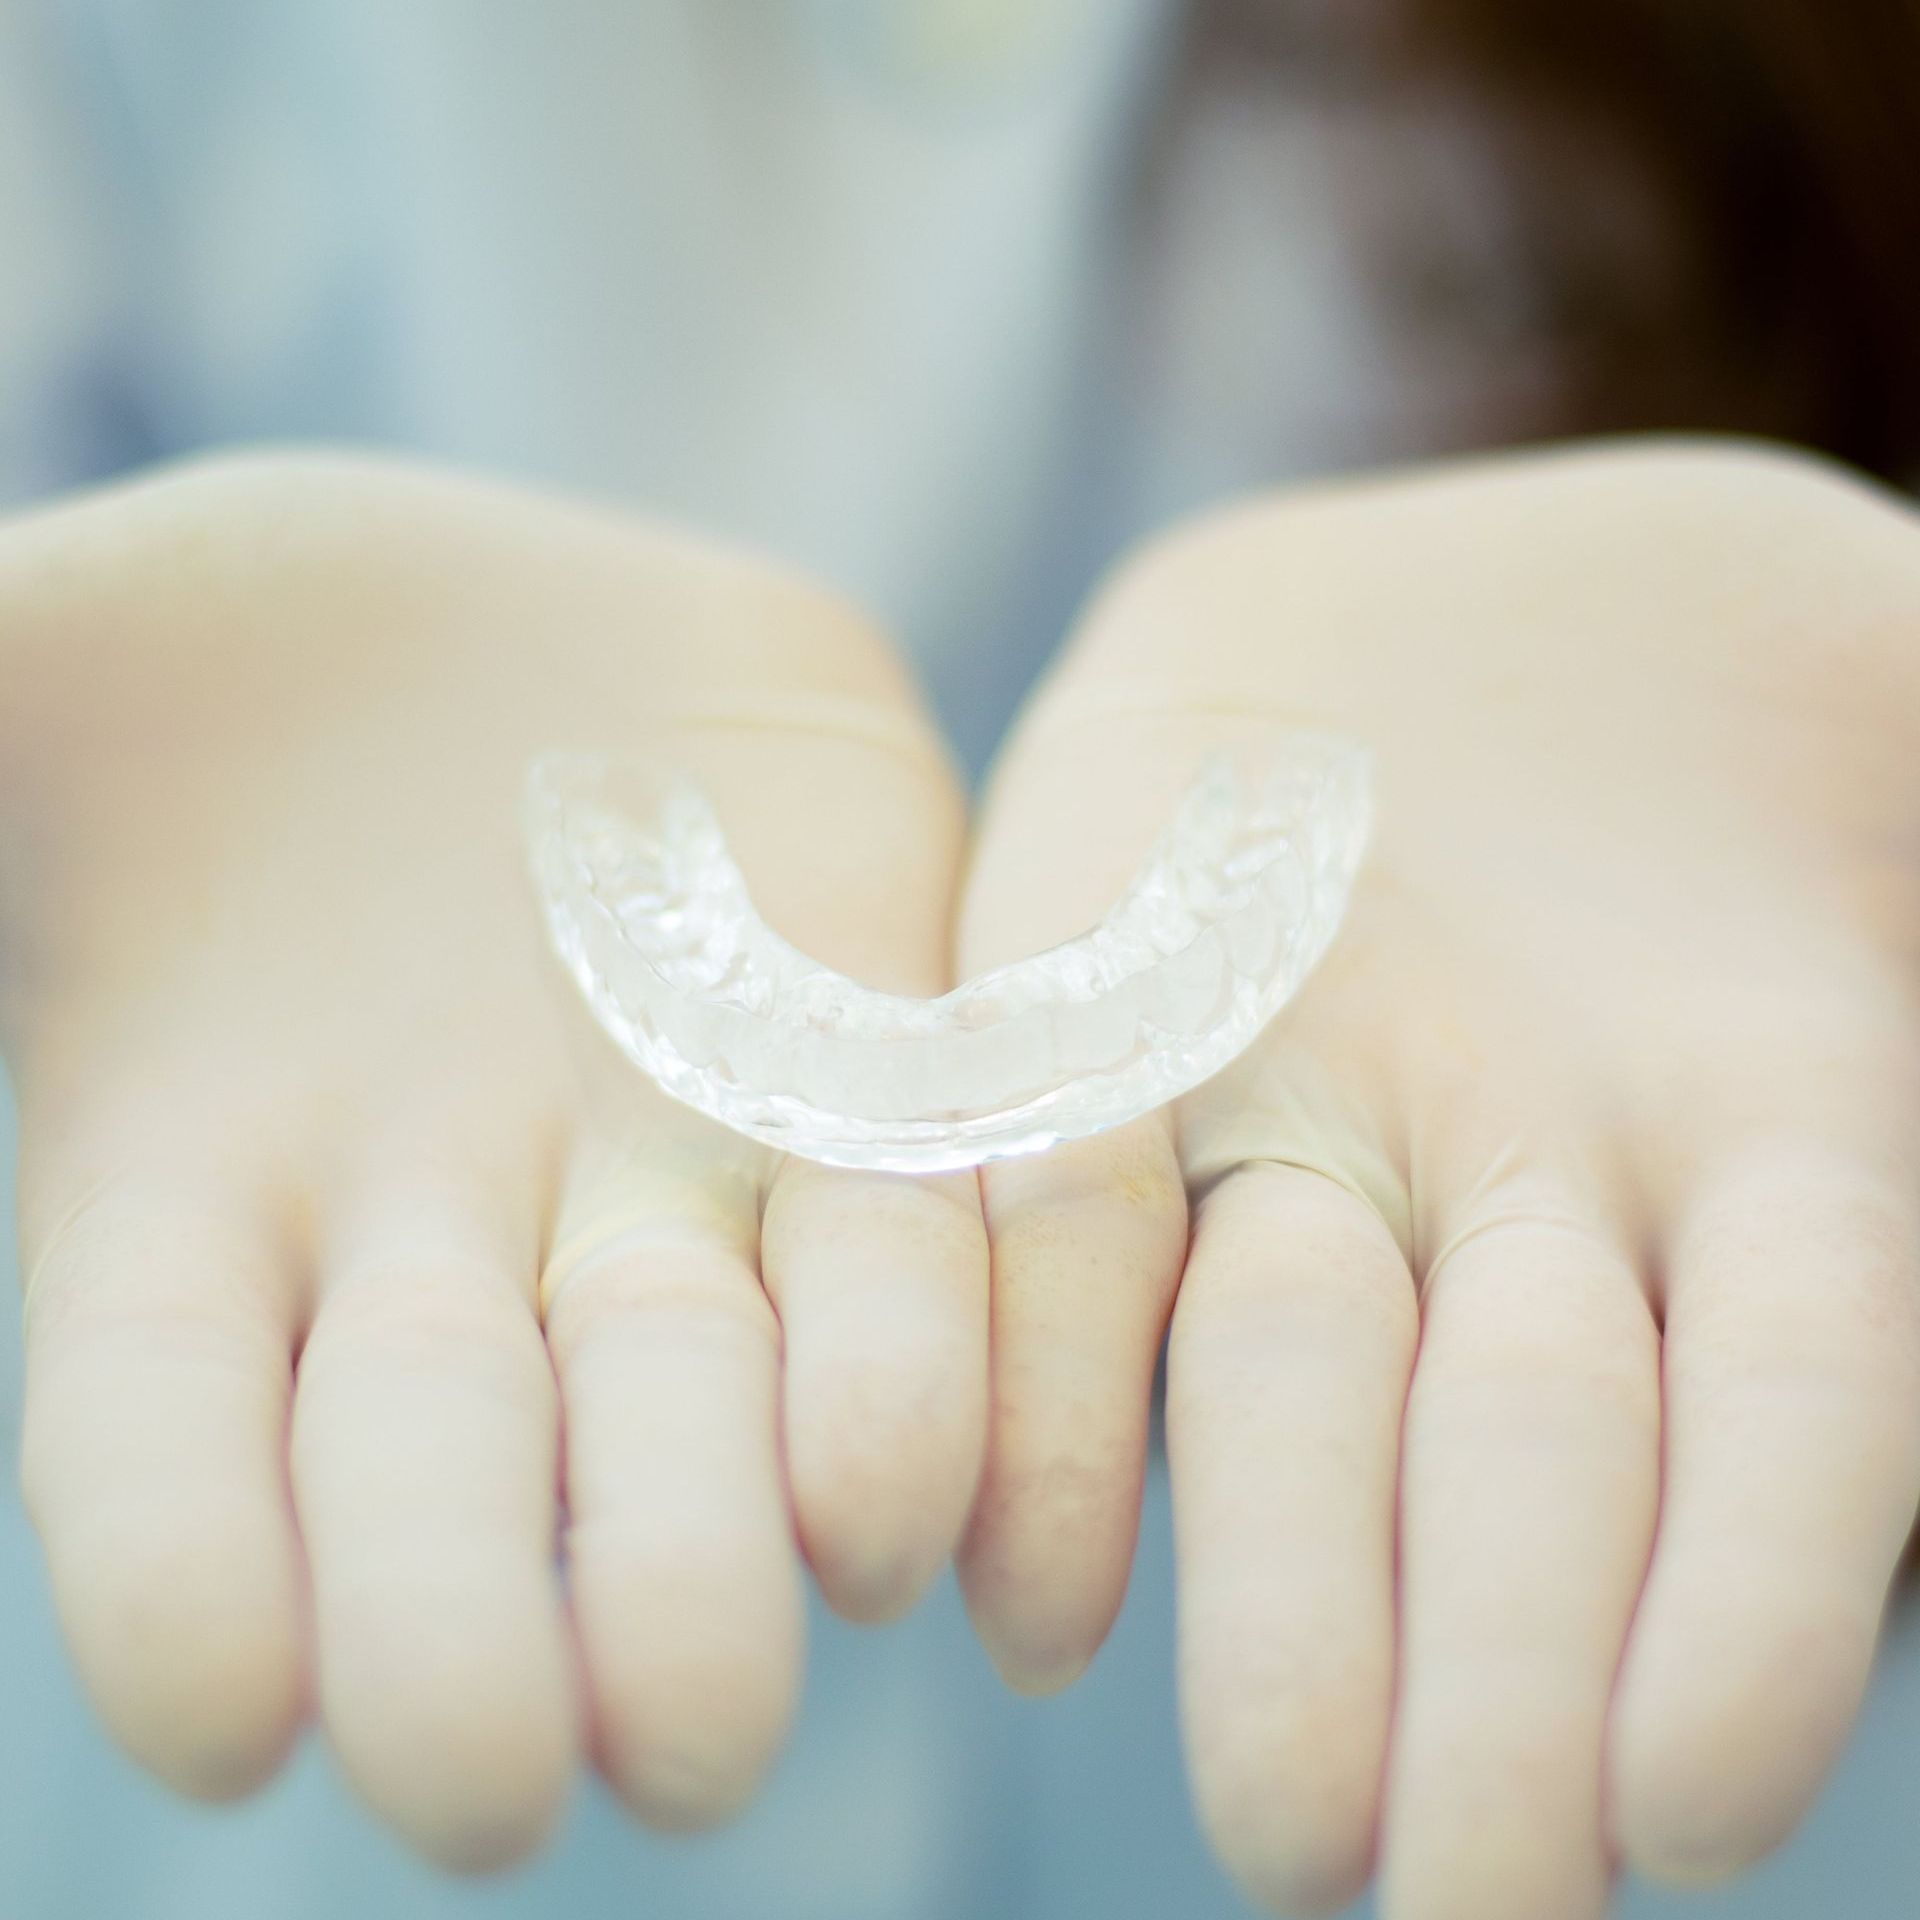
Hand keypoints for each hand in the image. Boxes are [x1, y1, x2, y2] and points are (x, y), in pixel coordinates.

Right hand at [0, 453, 987, 1864]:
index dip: (178, 1578)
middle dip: (468, 1630)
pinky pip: (904, 1244)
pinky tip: (909, 1504)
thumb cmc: (236, 655)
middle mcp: (449, 1230)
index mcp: (207, 1181)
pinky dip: (915, 1371)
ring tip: (711, 1712)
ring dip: (712, 1550)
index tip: (223, 1724)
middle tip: (502, 1795)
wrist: (540, 617)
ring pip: (698, 1392)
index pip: (164, 1435)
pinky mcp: (857, 1068)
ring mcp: (666, 1159)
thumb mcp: (34, 673)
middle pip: (452, 1465)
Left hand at [955, 441, 1919, 1916]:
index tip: (1685, 1814)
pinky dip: (1044, 1407)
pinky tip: (1016, 1587)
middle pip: (1519, 1450)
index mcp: (1765, 1131)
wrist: (1442, 597)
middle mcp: (1519, 1175)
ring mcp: (1310, 1109)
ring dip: (1286, 1598)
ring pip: (1297, 1376)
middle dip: (1495, 1673)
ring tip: (1278, 1827)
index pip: (1790, 1411)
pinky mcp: (1102, 1025)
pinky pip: (1064, 1223)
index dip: (1755, 1602)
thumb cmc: (1756, 666)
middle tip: (1442, 1910)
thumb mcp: (1918, 709)